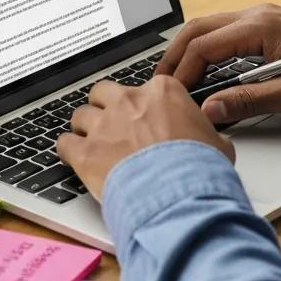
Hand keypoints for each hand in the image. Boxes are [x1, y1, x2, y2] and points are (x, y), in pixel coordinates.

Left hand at [56, 77, 233, 199]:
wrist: (178, 193)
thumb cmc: (199, 168)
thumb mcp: (216, 143)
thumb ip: (205, 133)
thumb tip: (212, 139)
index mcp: (162, 92)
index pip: (145, 87)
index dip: (142, 104)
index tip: (143, 116)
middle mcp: (130, 102)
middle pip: (104, 92)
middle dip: (105, 106)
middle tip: (111, 123)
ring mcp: (105, 125)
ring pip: (80, 114)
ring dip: (84, 127)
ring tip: (90, 142)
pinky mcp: (86, 153)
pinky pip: (63, 143)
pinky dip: (66, 150)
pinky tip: (71, 157)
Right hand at [156, 3, 280, 124]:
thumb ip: (248, 101)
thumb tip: (210, 111)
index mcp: (260, 26)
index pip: (204, 44)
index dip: (183, 71)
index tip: (172, 96)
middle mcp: (256, 15)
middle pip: (199, 29)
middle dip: (175, 56)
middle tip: (159, 85)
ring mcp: (261, 17)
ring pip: (210, 27)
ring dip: (190, 51)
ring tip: (176, 80)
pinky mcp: (267, 26)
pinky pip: (226, 32)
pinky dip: (208, 49)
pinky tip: (205, 71)